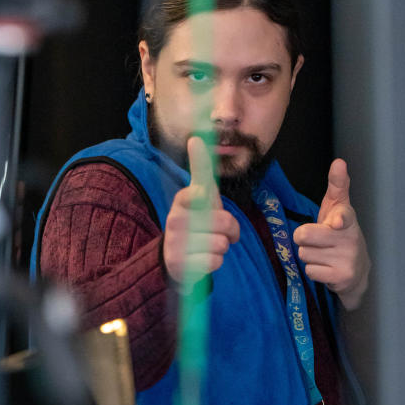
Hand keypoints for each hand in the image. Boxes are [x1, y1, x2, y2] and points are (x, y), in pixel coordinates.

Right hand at [163, 137, 240, 286]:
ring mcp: (176, 244)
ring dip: (222, 247)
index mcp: (182, 201)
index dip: (208, 200)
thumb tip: (195, 138)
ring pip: (221, 244)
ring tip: (210, 245)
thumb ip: (201, 169)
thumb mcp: (199, 195)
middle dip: (230, 230)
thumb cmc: (195, 221)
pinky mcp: (181, 266)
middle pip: (224, 222)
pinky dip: (215, 262)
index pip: (200, 194)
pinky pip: (215, 262)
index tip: (203, 201)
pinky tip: (203, 259)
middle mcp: (175, 220)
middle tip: (220, 232)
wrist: (174, 257)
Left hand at [293, 159, 370, 309]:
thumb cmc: (340, 233)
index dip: (337, 219)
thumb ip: (337, 185)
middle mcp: (350, 238)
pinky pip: (309, 271)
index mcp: (347, 218)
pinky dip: (313, 271)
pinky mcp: (342, 277)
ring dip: (309, 256)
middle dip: (303, 239)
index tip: (336, 223)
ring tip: (324, 255)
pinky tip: (326, 268)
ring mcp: (347, 259)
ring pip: (304, 254)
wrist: (356, 269)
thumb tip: (339, 162)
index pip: (342, 216)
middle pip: (303, 235)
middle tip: (317, 240)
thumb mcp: (338, 208)